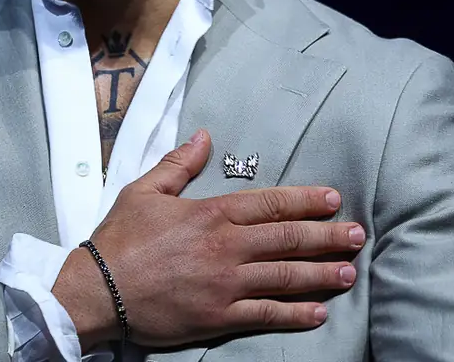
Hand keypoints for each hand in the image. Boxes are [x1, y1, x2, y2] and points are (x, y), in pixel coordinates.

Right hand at [54, 130, 364, 349]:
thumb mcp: (144, 191)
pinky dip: (294, 313)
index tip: (333, 199)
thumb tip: (203, 137)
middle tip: (357, 234)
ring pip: (284, 276)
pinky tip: (318, 312)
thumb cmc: (118, 240)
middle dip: (327, 236)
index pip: (269, 204)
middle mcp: (225, 247)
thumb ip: (178, 164)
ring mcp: (225, 284)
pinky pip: (265, 315)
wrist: (95, 291)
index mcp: (210, 214)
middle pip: (287, 239)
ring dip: (320, 273)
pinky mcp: (218, 317)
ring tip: (349, 271)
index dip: (305, 201)